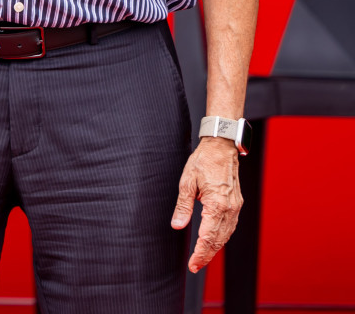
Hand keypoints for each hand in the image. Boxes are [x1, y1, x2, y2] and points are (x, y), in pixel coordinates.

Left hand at [172, 136, 241, 271]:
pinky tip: (213, 242)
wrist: (221, 148)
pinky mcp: (236, 204)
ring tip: (202, 258)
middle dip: (207, 255)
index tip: (193, 264)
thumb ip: (183, 206)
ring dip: (214, 248)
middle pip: (219, 240)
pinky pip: (229, 226)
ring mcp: (235, 207)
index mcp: (217, 204)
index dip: (200, 253)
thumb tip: (177, 226)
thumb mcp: (187, 182)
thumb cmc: (203, 161)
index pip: (208, 237)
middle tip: (195, 267)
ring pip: (226, 235)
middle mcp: (230, 209)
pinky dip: (221, 237)